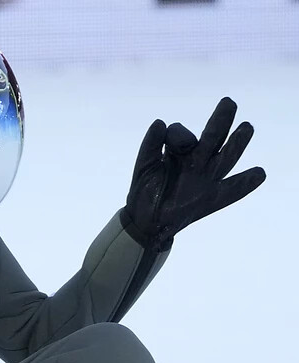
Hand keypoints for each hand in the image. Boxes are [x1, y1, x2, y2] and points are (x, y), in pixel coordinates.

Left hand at [123, 97, 265, 250]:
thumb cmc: (145, 190)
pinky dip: (245, 183)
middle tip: (228, 102)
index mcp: (178, 152)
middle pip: (212, 137)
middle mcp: (196, 161)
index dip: (178, 135)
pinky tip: (259, 174)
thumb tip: (160, 122)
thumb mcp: (144, 165)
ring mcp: (206, 178)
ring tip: (246, 127)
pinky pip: (232, 190)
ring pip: (225, 156)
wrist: (146, 220)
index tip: (173, 146)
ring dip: (236, 142)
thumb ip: (150, 145)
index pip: (181, 136)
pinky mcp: (212, 198)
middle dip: (220, 120)